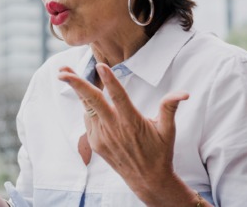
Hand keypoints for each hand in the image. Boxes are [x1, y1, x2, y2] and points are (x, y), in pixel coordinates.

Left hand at [58, 63, 200, 205]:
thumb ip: (170, 108)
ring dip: (76, 91)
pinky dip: (87, 107)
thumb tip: (184, 93)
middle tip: (62, 72)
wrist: (147, 179)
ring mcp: (102, 136)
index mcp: (132, 121)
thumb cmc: (160, 151)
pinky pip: (89, 120)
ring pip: (87, 108)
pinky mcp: (96, 142)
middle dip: (76, 85)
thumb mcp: (168, 130)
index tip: (100, 66)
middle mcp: (114, 128)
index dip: (110, 80)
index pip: (119, 97)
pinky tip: (87, 99)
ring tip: (66, 75)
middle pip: (92, 101)